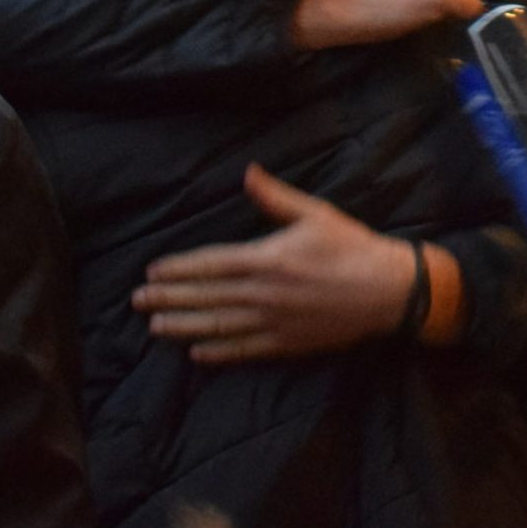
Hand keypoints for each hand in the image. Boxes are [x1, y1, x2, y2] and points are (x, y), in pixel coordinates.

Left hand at [133, 165, 424, 363]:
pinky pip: (245, 350)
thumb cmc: (353, 247)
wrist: (389, 291)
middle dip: (169, 299)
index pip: (211, 265)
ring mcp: (274, 322)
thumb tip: (248, 173)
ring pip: (218, 326)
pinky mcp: (288, 343)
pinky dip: (219, 352)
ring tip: (155, 328)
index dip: (179, 270)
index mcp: (268, 259)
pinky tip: (197, 354)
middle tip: (137, 302)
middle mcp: (265, 294)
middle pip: (206, 297)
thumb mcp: (315, 213)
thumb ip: (275, 197)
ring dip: (183, 327)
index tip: (152, 273)